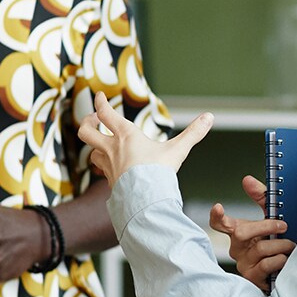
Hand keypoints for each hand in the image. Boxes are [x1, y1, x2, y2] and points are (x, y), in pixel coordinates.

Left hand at [76, 90, 212, 183]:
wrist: (146, 200)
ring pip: (92, 152)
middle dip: (87, 123)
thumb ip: (193, 133)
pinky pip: (102, 170)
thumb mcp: (178, 150)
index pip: (105, 113)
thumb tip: (210, 116)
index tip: (99, 96)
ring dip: (96, 146)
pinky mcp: (111, 181)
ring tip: (104, 144)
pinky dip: (104, 165)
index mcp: (126, 136)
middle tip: (94, 120)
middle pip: (86, 132)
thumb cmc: (159, 172)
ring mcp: (109, 166)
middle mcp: (112, 149)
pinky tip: (114, 167)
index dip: (99, 102)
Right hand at [210, 174, 292, 292]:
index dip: (217, 216)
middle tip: (284, 225)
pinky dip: (281, 259)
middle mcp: (237, 249)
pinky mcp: (253, 277)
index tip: (218, 207)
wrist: (284, 272)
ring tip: (290, 246)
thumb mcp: (270, 219)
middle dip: (265, 226)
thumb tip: (247, 179)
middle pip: (241, 233)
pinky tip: (285, 259)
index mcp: (238, 233)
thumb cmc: (274, 244)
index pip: (220, 224)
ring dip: (281, 244)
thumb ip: (261, 198)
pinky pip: (267, 264)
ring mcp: (244, 264)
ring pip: (260, 248)